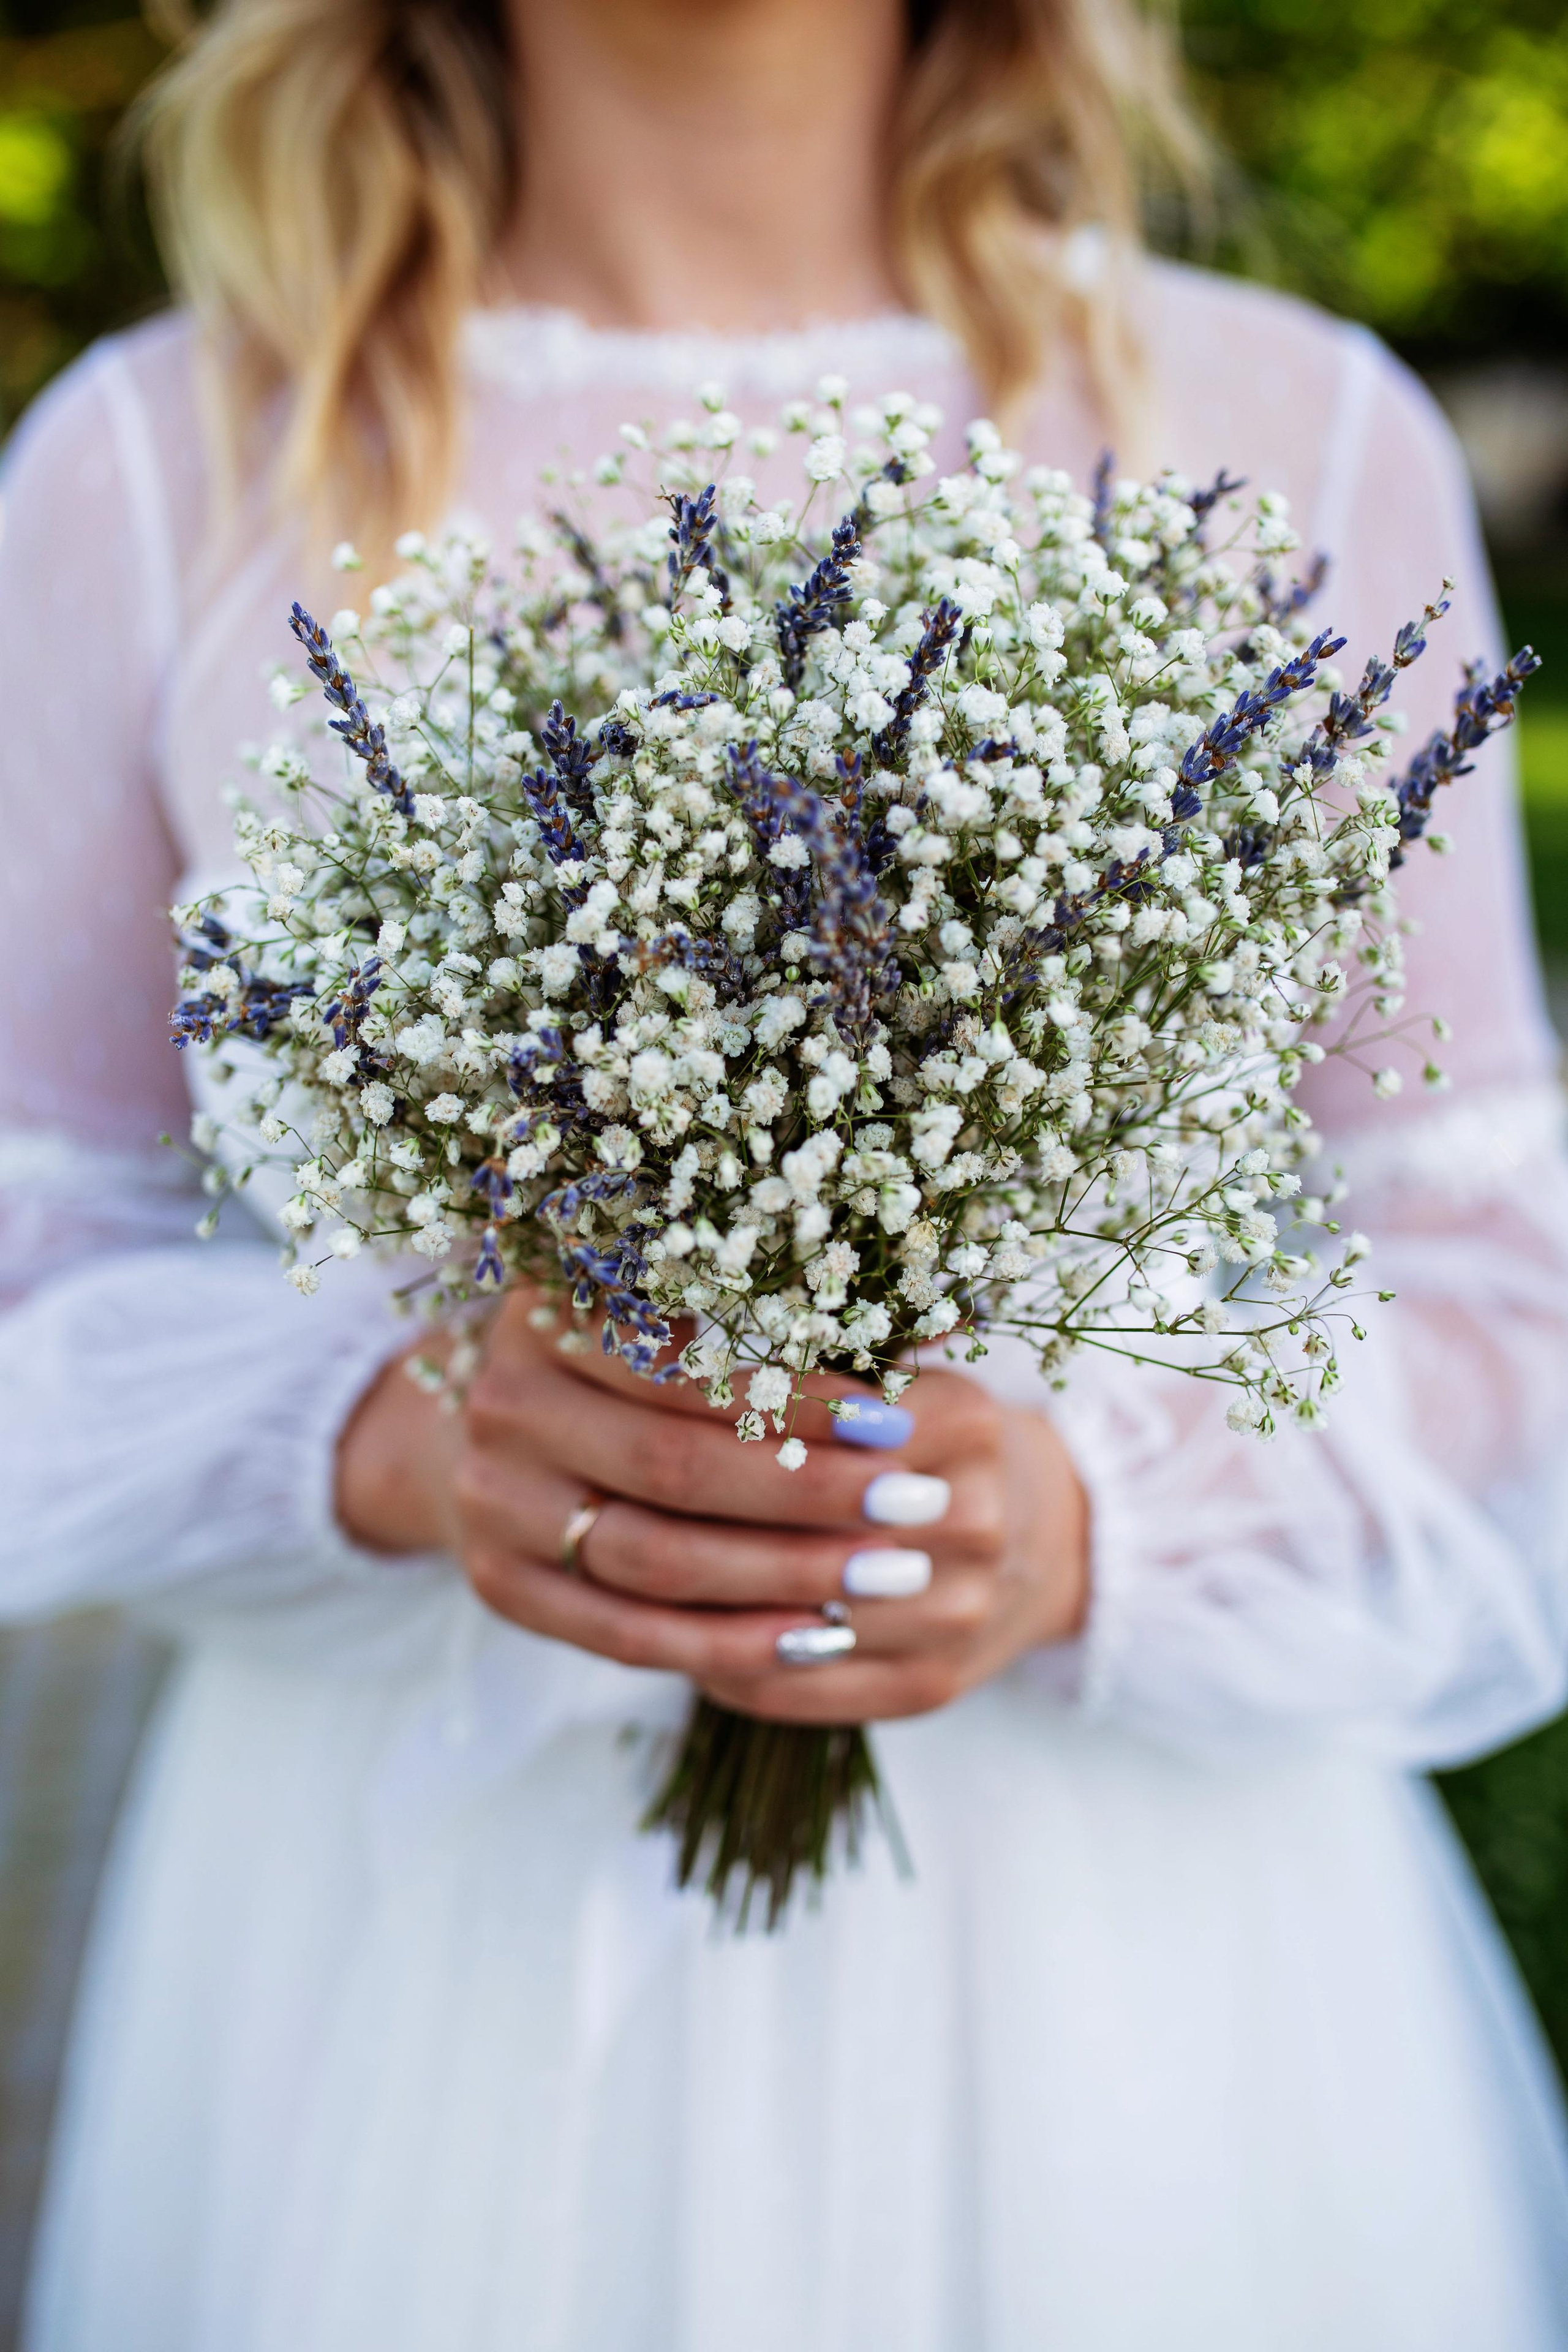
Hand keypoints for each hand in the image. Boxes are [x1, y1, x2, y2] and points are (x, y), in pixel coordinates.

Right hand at [336, 1292, 1089, 1722]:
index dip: (796, 1396)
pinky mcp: (501, 1588)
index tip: (898, 1420)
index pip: (687, 1364)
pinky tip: (816, 1636)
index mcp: (547, 1312)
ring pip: (654, 1558)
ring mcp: (490, 1505)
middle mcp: (503, 1406)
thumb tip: (925, 1330)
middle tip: (914, 1504)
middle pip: (672, 1465)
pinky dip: (727, 1643)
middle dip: (806, 1491)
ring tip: (889, 1574)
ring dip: (782, 1574)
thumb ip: (778, 1317)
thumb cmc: (631, 1358)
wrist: (503, 1430)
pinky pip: (627, 1635)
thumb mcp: (683, 1313)